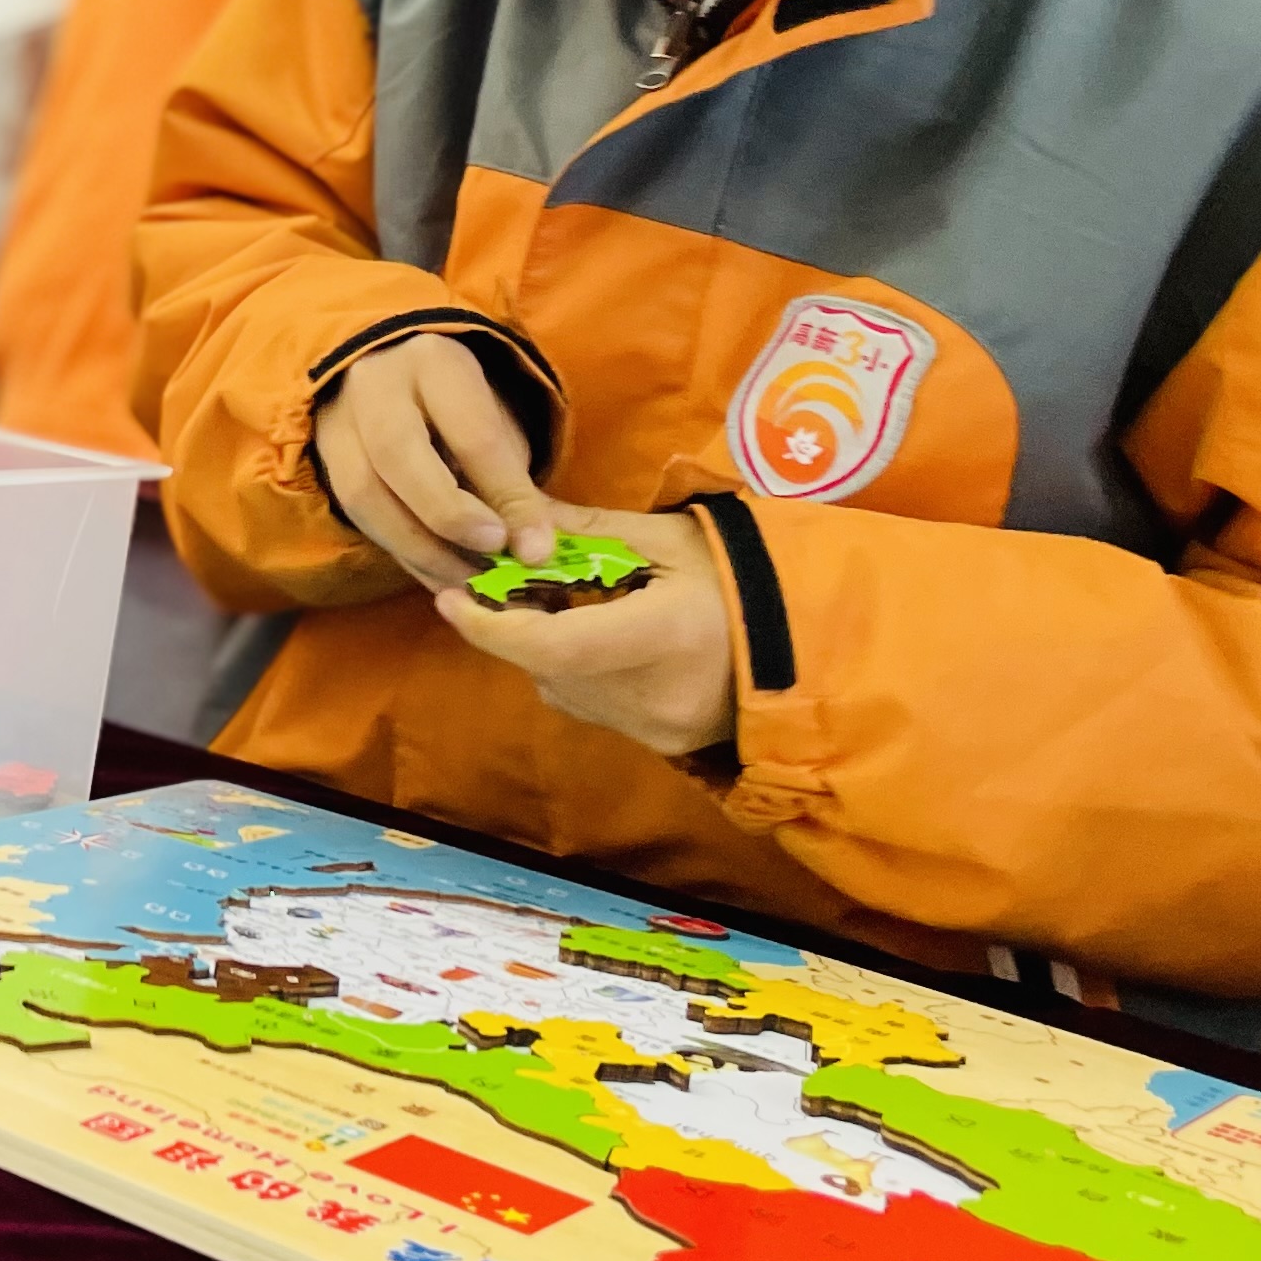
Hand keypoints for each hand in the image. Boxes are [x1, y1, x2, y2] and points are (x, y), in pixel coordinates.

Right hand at [311, 332, 552, 592]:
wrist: (392, 376)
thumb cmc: (457, 406)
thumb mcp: (496, 426)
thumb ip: (516, 487)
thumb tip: (534, 552)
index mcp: (434, 362)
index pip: (471, 432)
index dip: (506, 495)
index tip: (535, 547)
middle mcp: (375, 384)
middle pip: (398, 453)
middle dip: (448, 515)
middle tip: (492, 554)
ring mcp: (337, 419)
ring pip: (363, 492)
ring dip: (419, 548)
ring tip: (467, 579)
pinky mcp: (322, 457)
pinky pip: (355, 515)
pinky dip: (401, 552)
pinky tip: (437, 574)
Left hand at [433, 505, 738, 758]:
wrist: (810, 647)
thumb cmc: (744, 579)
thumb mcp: (669, 538)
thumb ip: (587, 530)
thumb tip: (514, 515)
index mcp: (659, 637)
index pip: (550, 645)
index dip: (489, 625)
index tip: (449, 597)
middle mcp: (650, 696)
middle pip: (546, 667)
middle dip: (513, 626)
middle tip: (500, 584)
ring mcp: (655, 729)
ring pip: (562, 689)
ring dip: (544, 649)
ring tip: (560, 602)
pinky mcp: (659, 745)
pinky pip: (591, 706)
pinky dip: (577, 671)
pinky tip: (596, 635)